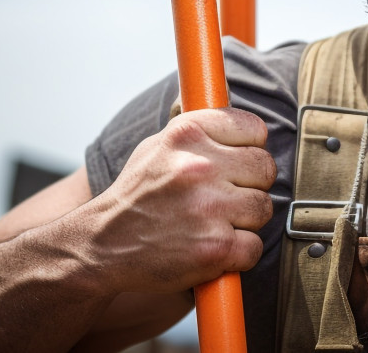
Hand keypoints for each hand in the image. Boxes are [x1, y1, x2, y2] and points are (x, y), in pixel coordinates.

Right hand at [78, 107, 275, 294]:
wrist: (102, 245)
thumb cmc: (137, 195)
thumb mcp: (158, 145)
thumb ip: (200, 130)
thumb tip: (239, 113)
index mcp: (187, 133)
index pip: (254, 129)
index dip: (251, 148)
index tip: (238, 162)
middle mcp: (199, 166)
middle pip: (265, 168)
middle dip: (251, 185)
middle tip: (227, 197)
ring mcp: (208, 207)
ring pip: (263, 207)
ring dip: (245, 221)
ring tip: (215, 223)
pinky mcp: (215, 247)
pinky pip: (254, 246)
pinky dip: (239, 253)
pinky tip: (215, 249)